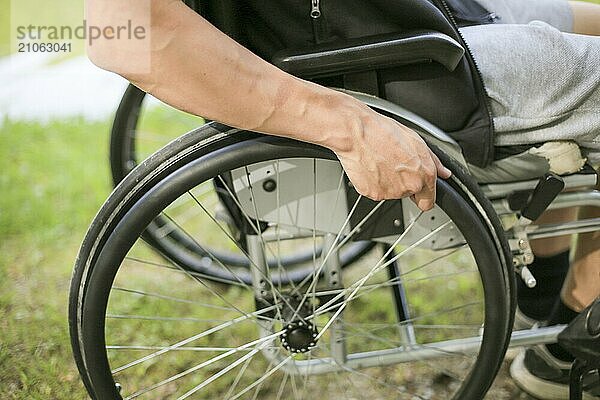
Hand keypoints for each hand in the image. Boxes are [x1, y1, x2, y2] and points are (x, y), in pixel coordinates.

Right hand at [333, 109, 451, 210]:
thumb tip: (444, 173)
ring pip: (391, 193)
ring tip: (380, 162)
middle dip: (403, 183)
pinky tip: (371, 167)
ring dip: (387, 182)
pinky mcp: (372, 193)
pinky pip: (375, 191)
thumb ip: (434, 161)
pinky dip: (373, 183)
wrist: (356, 133)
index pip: (428, 202)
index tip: (419, 193)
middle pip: (408, 195)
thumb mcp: (415, 140)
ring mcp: (390, 192)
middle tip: (393, 164)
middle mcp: (409, 186)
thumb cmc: (382, 132)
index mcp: (423, 174)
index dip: (423, 196)